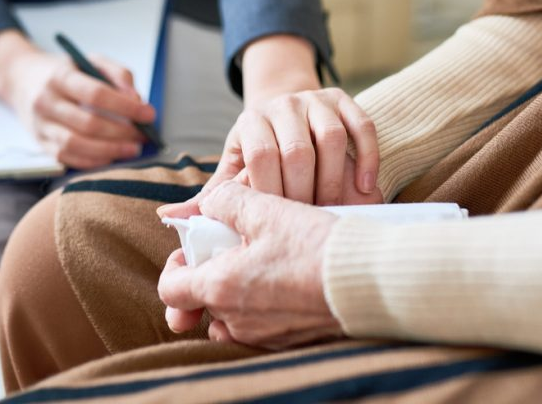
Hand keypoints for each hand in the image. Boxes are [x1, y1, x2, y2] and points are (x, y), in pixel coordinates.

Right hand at [0, 30, 155, 168]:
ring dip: (110, 151)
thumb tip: (137, 99)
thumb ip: (118, 74)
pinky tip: (112, 157)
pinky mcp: (40, 143)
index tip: (148, 114)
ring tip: (132, 149)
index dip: (125, 107)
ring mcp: (40, 125)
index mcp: (60, 77)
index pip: (96, 94)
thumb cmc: (64, 71)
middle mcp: (46, 102)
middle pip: (88, 123)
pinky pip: (68, 159)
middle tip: (143, 135)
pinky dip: (93, 161)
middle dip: (122, 132)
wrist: (21, 79)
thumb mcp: (90, 61)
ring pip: (76, 145)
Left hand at [158, 181, 343, 348]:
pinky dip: (265, 305)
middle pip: (205, 302)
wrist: (370, 281)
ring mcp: (265, 336)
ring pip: (233, 316)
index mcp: (222, 288)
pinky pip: (263, 326)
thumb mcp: (267, 210)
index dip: (176, 265)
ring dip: (239, 291)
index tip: (197, 247)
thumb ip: (227, 201)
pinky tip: (287, 279)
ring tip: (264, 261)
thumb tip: (209, 202)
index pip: (171, 289)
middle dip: (214, 274)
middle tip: (236, 248)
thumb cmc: (316, 246)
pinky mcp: (291, 341)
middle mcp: (237, 321)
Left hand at [159, 87, 380, 221]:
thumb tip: (169, 218)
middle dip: (304, 192)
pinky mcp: (344, 99)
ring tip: (333, 212)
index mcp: (250, 122)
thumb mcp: (233, 169)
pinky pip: (362, 125)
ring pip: (331, 138)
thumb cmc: (259, 153)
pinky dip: (366, 157)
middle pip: (298, 150)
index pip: (261, 157)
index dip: (270, 193)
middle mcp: (283, 105)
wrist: (287, 110)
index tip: (275, 226)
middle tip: (307, 225)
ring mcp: (316, 100)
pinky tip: (364, 188)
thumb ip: (210, 196)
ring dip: (334, 179)